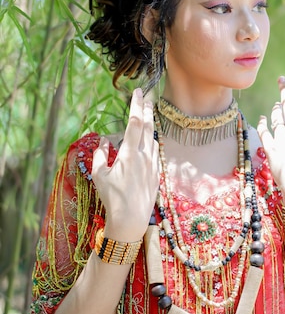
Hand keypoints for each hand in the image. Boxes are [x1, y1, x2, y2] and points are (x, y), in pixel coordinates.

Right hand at [92, 88, 159, 240]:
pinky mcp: (156, 175)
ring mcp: (153, 166)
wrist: (131, 220)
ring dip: (151, 125)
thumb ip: (100, 155)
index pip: (135, 123)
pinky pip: (155, 152)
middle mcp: (145, 157)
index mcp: (130, 154)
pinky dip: (152, 141)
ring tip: (149, 113)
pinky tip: (151, 139)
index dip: (136, 106)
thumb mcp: (99, 176)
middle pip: (148, 127)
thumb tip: (103, 141)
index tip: (137, 93)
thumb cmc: (112, 198)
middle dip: (147, 110)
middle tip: (147, 97)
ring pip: (153, 139)